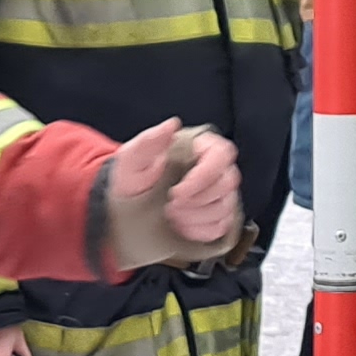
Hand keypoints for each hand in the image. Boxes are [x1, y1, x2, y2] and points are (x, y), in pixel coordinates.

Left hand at [99, 119, 242, 268]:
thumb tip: (171, 125)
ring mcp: (219, 194)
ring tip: (170, 215)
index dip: (204, 176)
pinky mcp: (218, 217)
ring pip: (224, 207)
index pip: (221, 155)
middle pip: (227, 183)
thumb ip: (149, 141)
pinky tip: (180, 226)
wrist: (128, 210)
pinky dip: (198, 230)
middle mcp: (215, 169)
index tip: (178, 191)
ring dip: (194, 216)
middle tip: (170, 204)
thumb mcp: (132, 159)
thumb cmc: (132, 180)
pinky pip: (220, 227)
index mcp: (199, 148)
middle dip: (196, 199)